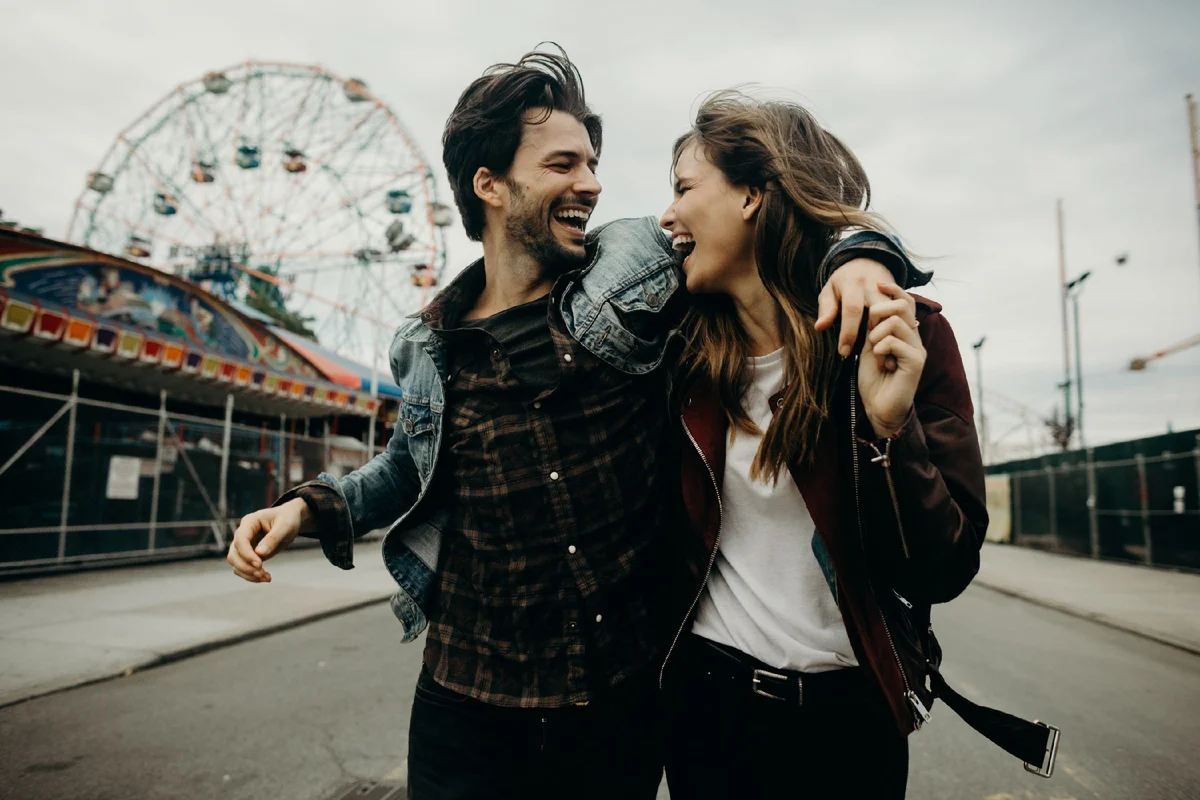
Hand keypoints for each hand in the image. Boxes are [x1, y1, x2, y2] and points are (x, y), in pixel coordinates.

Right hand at [226, 498, 309, 582]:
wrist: (289, 520)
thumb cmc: (287, 519)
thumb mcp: (285, 526)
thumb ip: (273, 538)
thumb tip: (260, 554)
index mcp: (249, 522)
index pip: (240, 540)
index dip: (247, 554)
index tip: (259, 564)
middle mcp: (242, 533)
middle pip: (234, 554)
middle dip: (246, 567)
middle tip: (263, 574)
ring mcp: (243, 545)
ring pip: (236, 563)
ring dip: (248, 574)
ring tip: (267, 578)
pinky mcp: (248, 554)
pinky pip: (243, 568)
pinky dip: (251, 575)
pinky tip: (265, 577)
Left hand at [815, 258, 896, 357]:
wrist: (867, 262)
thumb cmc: (844, 283)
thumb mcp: (829, 292)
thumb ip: (826, 309)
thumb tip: (820, 327)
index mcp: (854, 284)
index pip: (852, 310)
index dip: (848, 333)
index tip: (844, 352)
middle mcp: (875, 286)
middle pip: (879, 311)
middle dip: (873, 333)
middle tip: (867, 350)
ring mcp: (892, 291)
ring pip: (896, 313)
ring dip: (888, 331)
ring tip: (878, 346)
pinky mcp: (904, 297)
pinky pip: (908, 314)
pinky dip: (900, 330)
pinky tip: (889, 341)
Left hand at [857, 282, 925, 438]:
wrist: (878, 408)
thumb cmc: (874, 379)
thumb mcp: (870, 346)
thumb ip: (874, 327)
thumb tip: (875, 304)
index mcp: (905, 333)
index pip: (906, 301)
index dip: (893, 289)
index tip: (877, 284)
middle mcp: (915, 339)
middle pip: (903, 305)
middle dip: (879, 312)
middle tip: (870, 334)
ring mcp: (918, 350)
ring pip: (896, 322)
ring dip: (876, 335)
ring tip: (875, 353)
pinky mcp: (916, 363)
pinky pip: (895, 342)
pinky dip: (880, 349)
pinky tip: (881, 363)